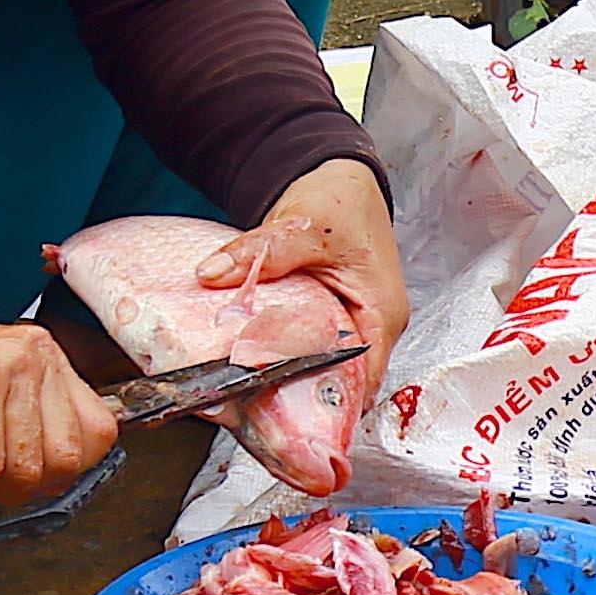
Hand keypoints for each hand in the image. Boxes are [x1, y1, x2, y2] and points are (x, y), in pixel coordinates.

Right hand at [0, 314, 124, 512]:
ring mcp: (8, 365)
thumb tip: (60, 486)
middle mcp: (36, 356)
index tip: (11, 475)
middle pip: (65, 461)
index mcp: (48, 362)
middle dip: (12, 487)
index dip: (56, 473)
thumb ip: (31, 439)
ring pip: (24, 468)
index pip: (97, 437)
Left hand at [196, 158, 406, 399]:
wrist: (338, 177)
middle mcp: (376, 326)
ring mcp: (357, 325)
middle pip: (346, 383)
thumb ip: (259, 252)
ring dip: (295, 381)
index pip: (364, 380)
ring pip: (328, 370)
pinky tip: (258, 367)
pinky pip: (315, 351)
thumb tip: (212, 273)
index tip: (286, 417)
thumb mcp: (301, 224)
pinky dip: (290, 359)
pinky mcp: (336, 319)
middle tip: (258, 415)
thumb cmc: (339, 200)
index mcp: (383, 312)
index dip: (328, 404)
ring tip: (253, 400)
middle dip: (305, 400)